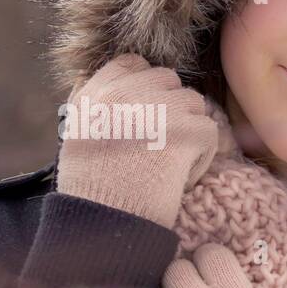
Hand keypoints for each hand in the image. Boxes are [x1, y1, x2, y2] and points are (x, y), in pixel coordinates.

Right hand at [55, 53, 218, 228]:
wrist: (105, 223)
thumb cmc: (90, 190)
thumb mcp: (77, 136)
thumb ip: (94, 103)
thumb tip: (116, 82)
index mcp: (96, 92)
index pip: (132, 64)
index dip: (144, 86)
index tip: (144, 115)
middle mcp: (125, 91)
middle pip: (167, 80)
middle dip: (170, 107)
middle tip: (160, 143)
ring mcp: (158, 108)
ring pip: (193, 103)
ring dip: (188, 132)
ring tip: (168, 164)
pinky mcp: (186, 130)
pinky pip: (209, 131)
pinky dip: (200, 158)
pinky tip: (178, 178)